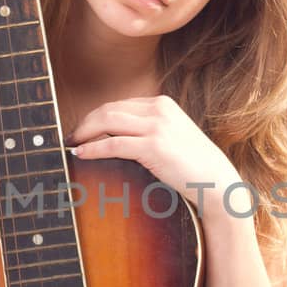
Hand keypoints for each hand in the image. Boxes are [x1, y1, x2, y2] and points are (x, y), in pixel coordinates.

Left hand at [67, 95, 238, 212]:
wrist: (217, 183)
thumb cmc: (193, 166)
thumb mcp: (172, 137)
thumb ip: (149, 130)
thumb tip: (116, 138)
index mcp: (162, 104)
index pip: (118, 104)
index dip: (95, 116)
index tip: (81, 129)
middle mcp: (158, 109)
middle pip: (108, 110)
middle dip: (84, 123)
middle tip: (70, 137)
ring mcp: (156, 127)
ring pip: (106, 122)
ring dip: (83, 133)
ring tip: (71, 144)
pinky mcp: (153, 146)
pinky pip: (112, 144)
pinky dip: (92, 148)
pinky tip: (80, 154)